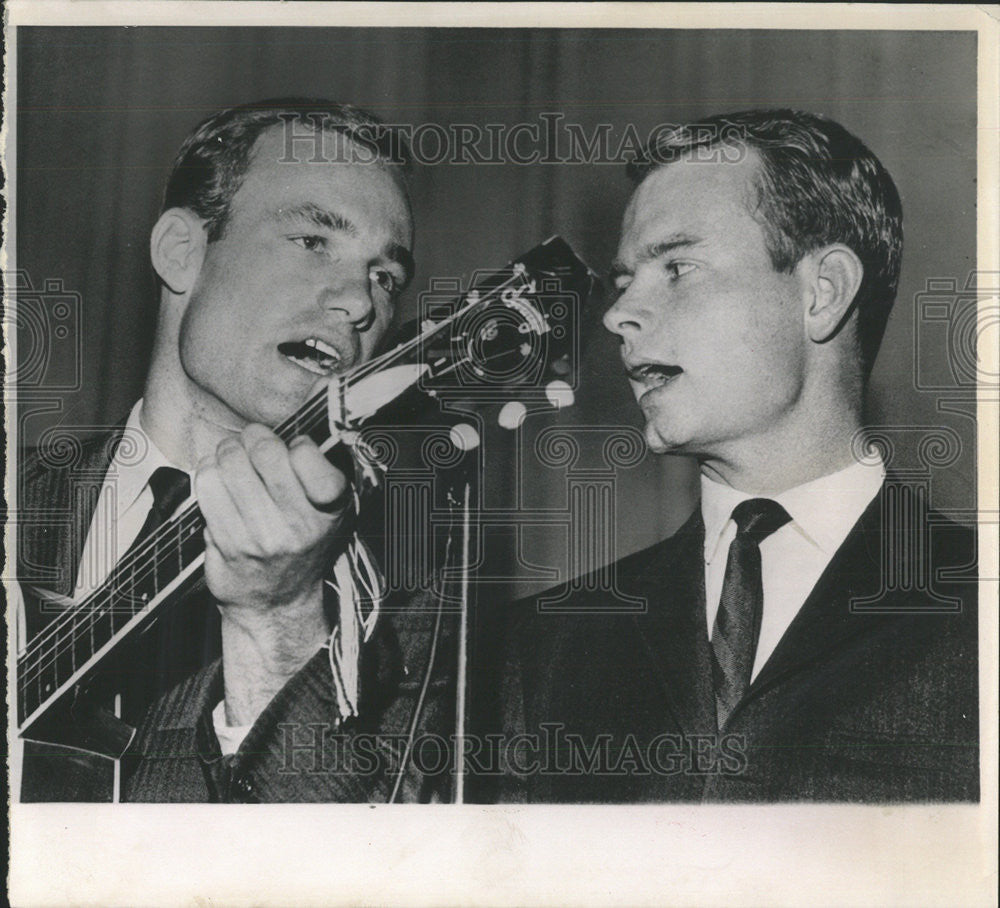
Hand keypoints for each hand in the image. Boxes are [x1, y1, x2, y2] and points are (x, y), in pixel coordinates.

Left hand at [195, 424, 350, 724]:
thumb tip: (296, 418)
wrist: (279, 602)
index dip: (297, 443)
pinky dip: (208, 474)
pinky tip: (217, 480)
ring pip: (230, 464)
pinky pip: (207, 487)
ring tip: (233, 460)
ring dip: (227, 453)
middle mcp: (299, 526)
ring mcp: (261, 538)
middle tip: (253, 443)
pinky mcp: (228, 544)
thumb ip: (321, 470)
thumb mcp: (331, 510)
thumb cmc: (304, 542)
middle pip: (264, 453)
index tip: (295, 449)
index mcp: (331, 510)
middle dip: (254, 438)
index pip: (307, 456)